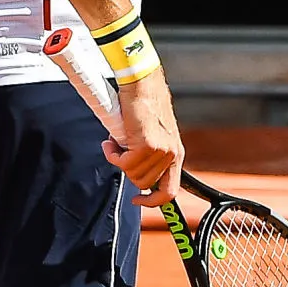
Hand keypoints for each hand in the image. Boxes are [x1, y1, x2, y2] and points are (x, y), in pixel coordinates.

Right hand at [103, 68, 183, 206]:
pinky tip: (112, 141)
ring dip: (118, 160)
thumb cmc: (143, 105)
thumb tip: (136, 172)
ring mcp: (161, 150)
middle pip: (144, 184)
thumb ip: (150, 155)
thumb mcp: (154, 134)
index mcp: (176, 153)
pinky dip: (113, 154)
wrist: (141, 84)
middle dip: (127, 171)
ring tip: (116, 142)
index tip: (138, 200)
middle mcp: (171, 154)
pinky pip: (123, 163)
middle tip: (120, 152)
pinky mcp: (147, 144)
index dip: (153, 202)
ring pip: (132, 174)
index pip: (170, 191)